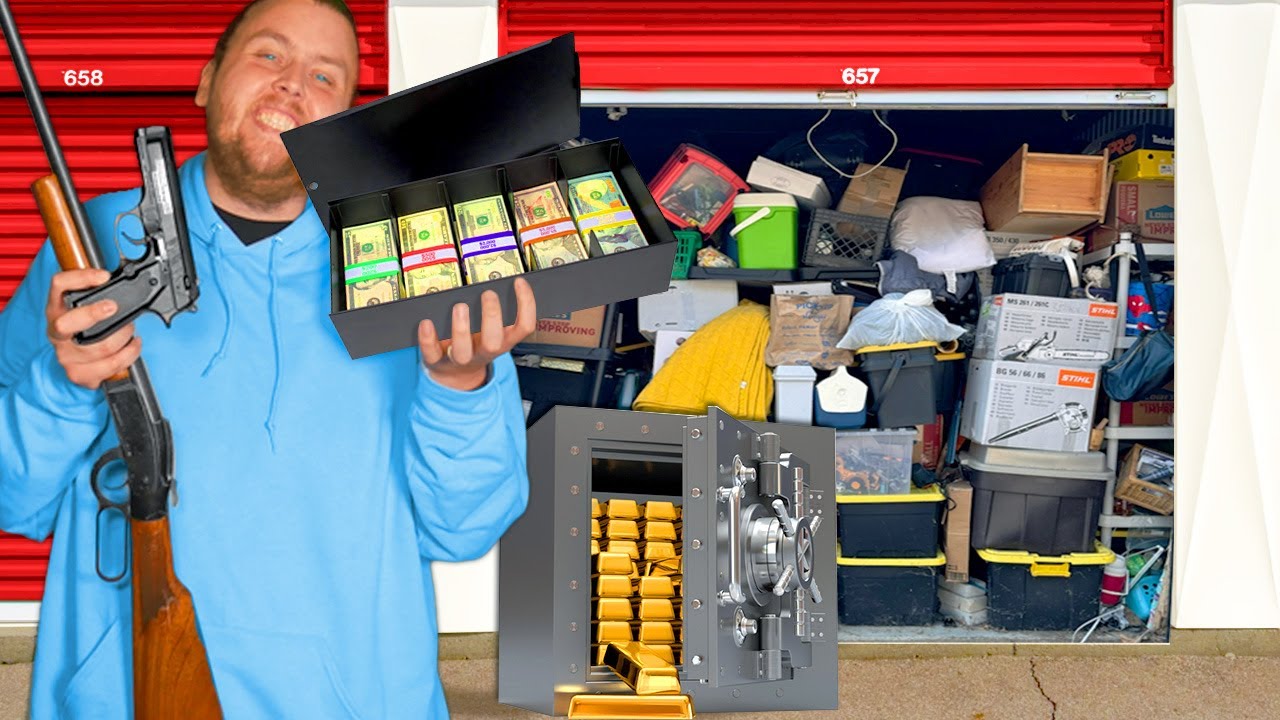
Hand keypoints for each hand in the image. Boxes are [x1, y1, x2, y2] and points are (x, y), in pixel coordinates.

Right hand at [46, 269, 140, 389]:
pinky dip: (129, 354)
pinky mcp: (79, 374)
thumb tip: (124, 278)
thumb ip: (99, 294)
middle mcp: (56, 332)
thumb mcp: (85, 308)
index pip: (58, 286)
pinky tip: (133, 345)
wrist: (77, 361)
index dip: (81, 278)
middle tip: (113, 307)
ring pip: (100, 347)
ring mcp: (66, 355)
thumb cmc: (85, 329)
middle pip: (66, 324)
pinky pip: (111, 365)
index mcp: (56, 309)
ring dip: (124, 335)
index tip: (104, 277)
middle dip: (93, 314)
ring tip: (130, 329)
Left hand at [418, 277, 536, 391]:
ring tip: (460, 306)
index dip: (526, 305)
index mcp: (503, 341)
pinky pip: (432, 354)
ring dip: (461, 329)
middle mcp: (484, 351)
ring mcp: (460, 358)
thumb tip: (492, 277)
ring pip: (462, 351)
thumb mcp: (492, 329)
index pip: (524, 327)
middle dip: (492, 317)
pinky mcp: (437, 361)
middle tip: (488, 294)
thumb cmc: (474, 342)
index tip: (519, 282)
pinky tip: (427, 322)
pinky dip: (428, 339)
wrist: (454, 372)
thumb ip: (494, 310)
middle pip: (494, 342)